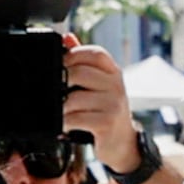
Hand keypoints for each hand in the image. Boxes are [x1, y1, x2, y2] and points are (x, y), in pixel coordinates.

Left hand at [61, 35, 138, 171]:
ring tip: (64, 113)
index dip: (74, 55)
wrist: (124, 145)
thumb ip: (84, 62)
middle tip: (59, 93)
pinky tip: (68, 125)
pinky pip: (76, 118)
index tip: (63, 65)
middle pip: (79, 73)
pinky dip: (66, 122)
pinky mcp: (107, 123)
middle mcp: (117, 86)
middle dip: (61, 82)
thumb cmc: (108, 113)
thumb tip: (68, 38)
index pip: (95, 53)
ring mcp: (113, 105)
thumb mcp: (100, 85)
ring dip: (62, 107)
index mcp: (114, 73)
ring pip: (74, 98)